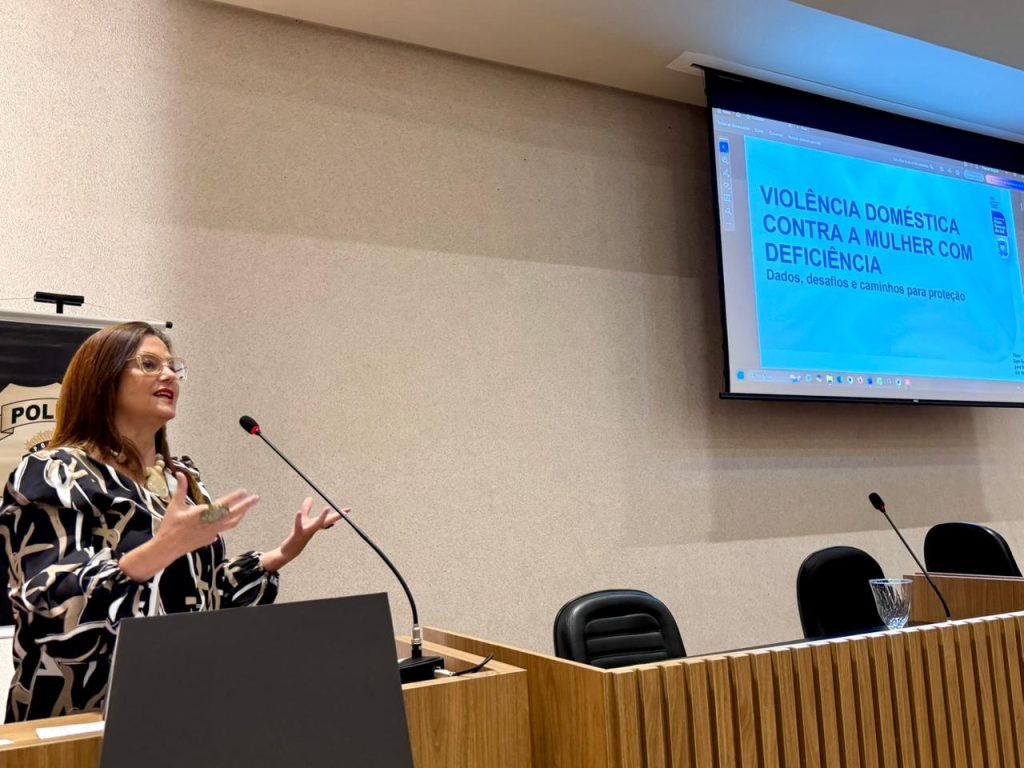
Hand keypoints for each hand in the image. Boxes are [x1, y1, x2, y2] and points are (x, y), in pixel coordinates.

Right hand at [120, 473, 258, 581]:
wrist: (167, 548)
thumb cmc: (170, 525)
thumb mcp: (175, 505)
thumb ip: (180, 489)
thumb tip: (180, 474)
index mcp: (203, 514)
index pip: (222, 504)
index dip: (234, 497)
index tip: (244, 491)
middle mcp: (211, 523)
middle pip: (233, 514)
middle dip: (246, 505)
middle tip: (256, 498)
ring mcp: (212, 533)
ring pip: (231, 523)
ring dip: (240, 515)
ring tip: (247, 508)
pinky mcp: (210, 539)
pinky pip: (223, 530)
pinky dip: (229, 523)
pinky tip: (232, 520)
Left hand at [259, 497, 344, 572]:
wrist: (291, 550)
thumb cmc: (298, 534)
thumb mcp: (303, 519)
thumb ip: (306, 509)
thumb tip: (309, 497)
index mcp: (316, 524)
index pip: (329, 518)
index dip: (338, 514)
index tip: (348, 510)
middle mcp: (314, 528)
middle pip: (327, 521)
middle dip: (336, 516)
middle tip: (346, 512)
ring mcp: (307, 531)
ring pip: (316, 524)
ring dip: (322, 517)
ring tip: (328, 507)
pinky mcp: (298, 533)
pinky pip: (298, 526)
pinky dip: (298, 519)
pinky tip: (298, 512)